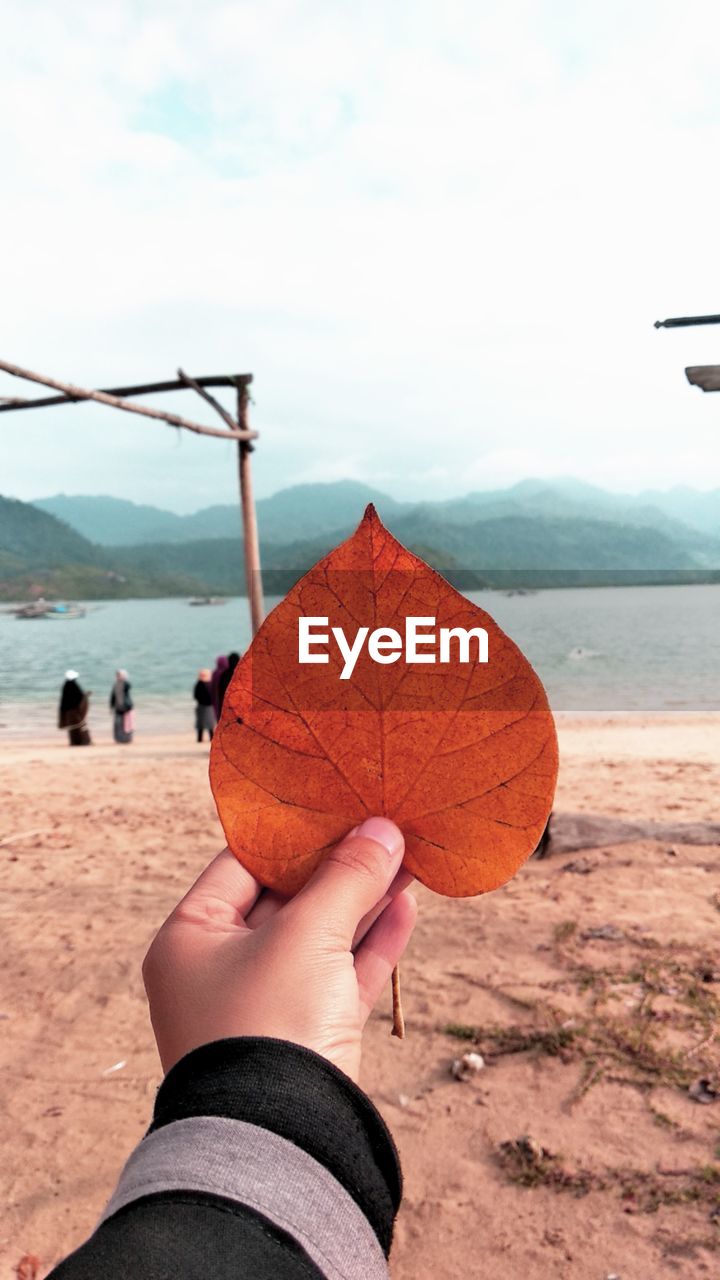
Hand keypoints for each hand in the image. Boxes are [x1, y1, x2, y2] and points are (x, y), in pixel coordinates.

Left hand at [142, 817, 416, 1082]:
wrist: (280, 1142)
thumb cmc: (271, 1022)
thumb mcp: (307, 934)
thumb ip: (346, 877)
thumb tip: (382, 829)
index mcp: (191, 938)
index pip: (243, 864)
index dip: (294, 832)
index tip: (338, 802)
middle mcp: (219, 970)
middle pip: (286, 899)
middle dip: (338, 866)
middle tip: (383, 827)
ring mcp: (263, 1006)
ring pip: (320, 938)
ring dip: (363, 902)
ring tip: (407, 860)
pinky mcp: (305, 1038)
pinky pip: (340, 977)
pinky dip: (371, 946)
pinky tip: (407, 910)